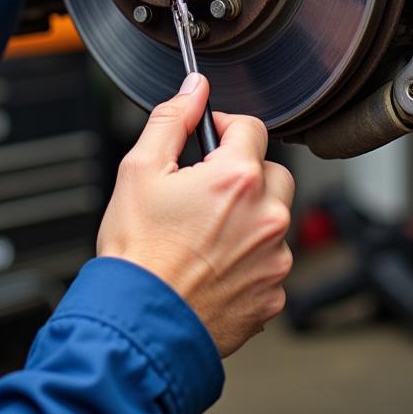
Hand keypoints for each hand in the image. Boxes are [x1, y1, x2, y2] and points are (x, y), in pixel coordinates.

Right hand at [96, 74, 294, 357]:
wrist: (139, 324)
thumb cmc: (137, 252)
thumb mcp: (140, 169)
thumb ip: (173, 119)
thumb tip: (194, 89)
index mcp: (238, 178)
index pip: (252, 127)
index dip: (224, 129)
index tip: (207, 143)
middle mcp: (268, 217)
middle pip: (272, 172)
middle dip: (244, 173)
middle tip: (205, 190)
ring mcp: (274, 259)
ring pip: (274, 219)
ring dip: (249, 217)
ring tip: (204, 233)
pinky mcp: (273, 295)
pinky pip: (270, 261)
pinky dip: (249, 259)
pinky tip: (213, 265)